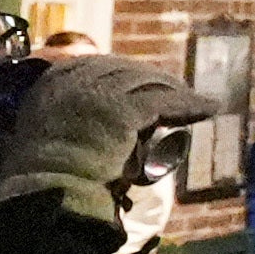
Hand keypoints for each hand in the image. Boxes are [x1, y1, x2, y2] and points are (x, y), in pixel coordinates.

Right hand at [0, 57, 215, 227]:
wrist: (47, 188)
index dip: (126, 72)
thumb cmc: (45, 172)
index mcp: (53, 81)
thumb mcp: (48, 129)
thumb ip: (68, 112)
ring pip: (149, 82)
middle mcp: (75, 80)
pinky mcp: (124, 110)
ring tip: (195, 101)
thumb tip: (98, 114)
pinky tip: (209, 108)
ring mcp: (100, 93)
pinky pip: (165, 102)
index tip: (144, 79)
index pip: (98, 65)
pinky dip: (190, 104)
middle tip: (176, 89)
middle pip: (126, 70)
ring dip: (176, 89)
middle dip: (155, 78)